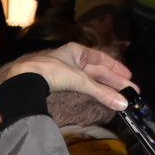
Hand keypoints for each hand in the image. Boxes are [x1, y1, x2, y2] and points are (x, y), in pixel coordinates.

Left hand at [0, 43, 131, 123]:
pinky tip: (97, 96)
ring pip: (89, 79)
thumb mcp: (80, 81)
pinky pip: (79, 86)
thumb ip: (101, 93)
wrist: (25, 78)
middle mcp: (71, 58)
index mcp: (77, 51)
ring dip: (103, 88)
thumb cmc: (50, 71)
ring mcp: (63, 71)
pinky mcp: (57, 83)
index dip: (117, 69)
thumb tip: (122, 103)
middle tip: (129, 91)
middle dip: (113, 81)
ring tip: (117, 96)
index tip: (129, 78)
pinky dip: (90, 91)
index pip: (102, 59)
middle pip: (97, 71)